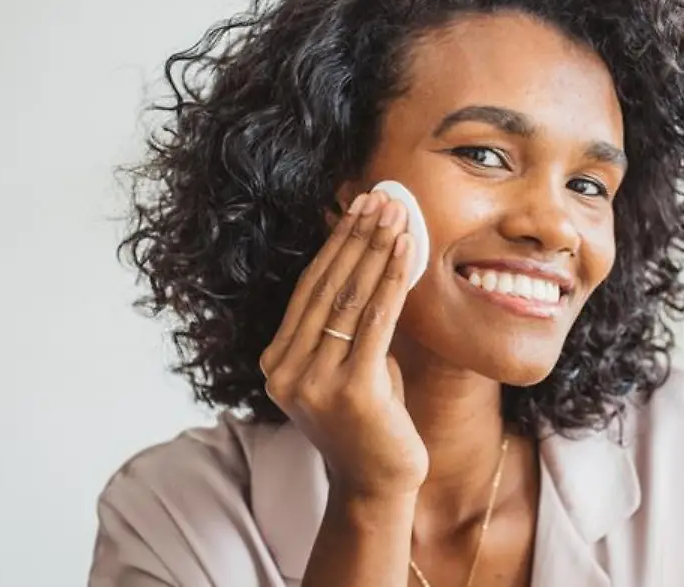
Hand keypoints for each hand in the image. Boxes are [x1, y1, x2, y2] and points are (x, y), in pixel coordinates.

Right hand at [260, 191, 427, 498]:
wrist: (377, 485)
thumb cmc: (370, 421)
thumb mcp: (350, 365)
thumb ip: (348, 325)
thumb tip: (369, 261)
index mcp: (276, 362)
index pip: (308, 289)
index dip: (334, 244)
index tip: (356, 207)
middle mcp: (285, 371)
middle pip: (325, 288)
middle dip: (356, 237)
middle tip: (380, 198)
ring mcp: (313, 383)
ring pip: (349, 300)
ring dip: (375, 250)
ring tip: (396, 214)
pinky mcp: (350, 391)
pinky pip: (375, 323)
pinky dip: (392, 281)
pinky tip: (406, 252)